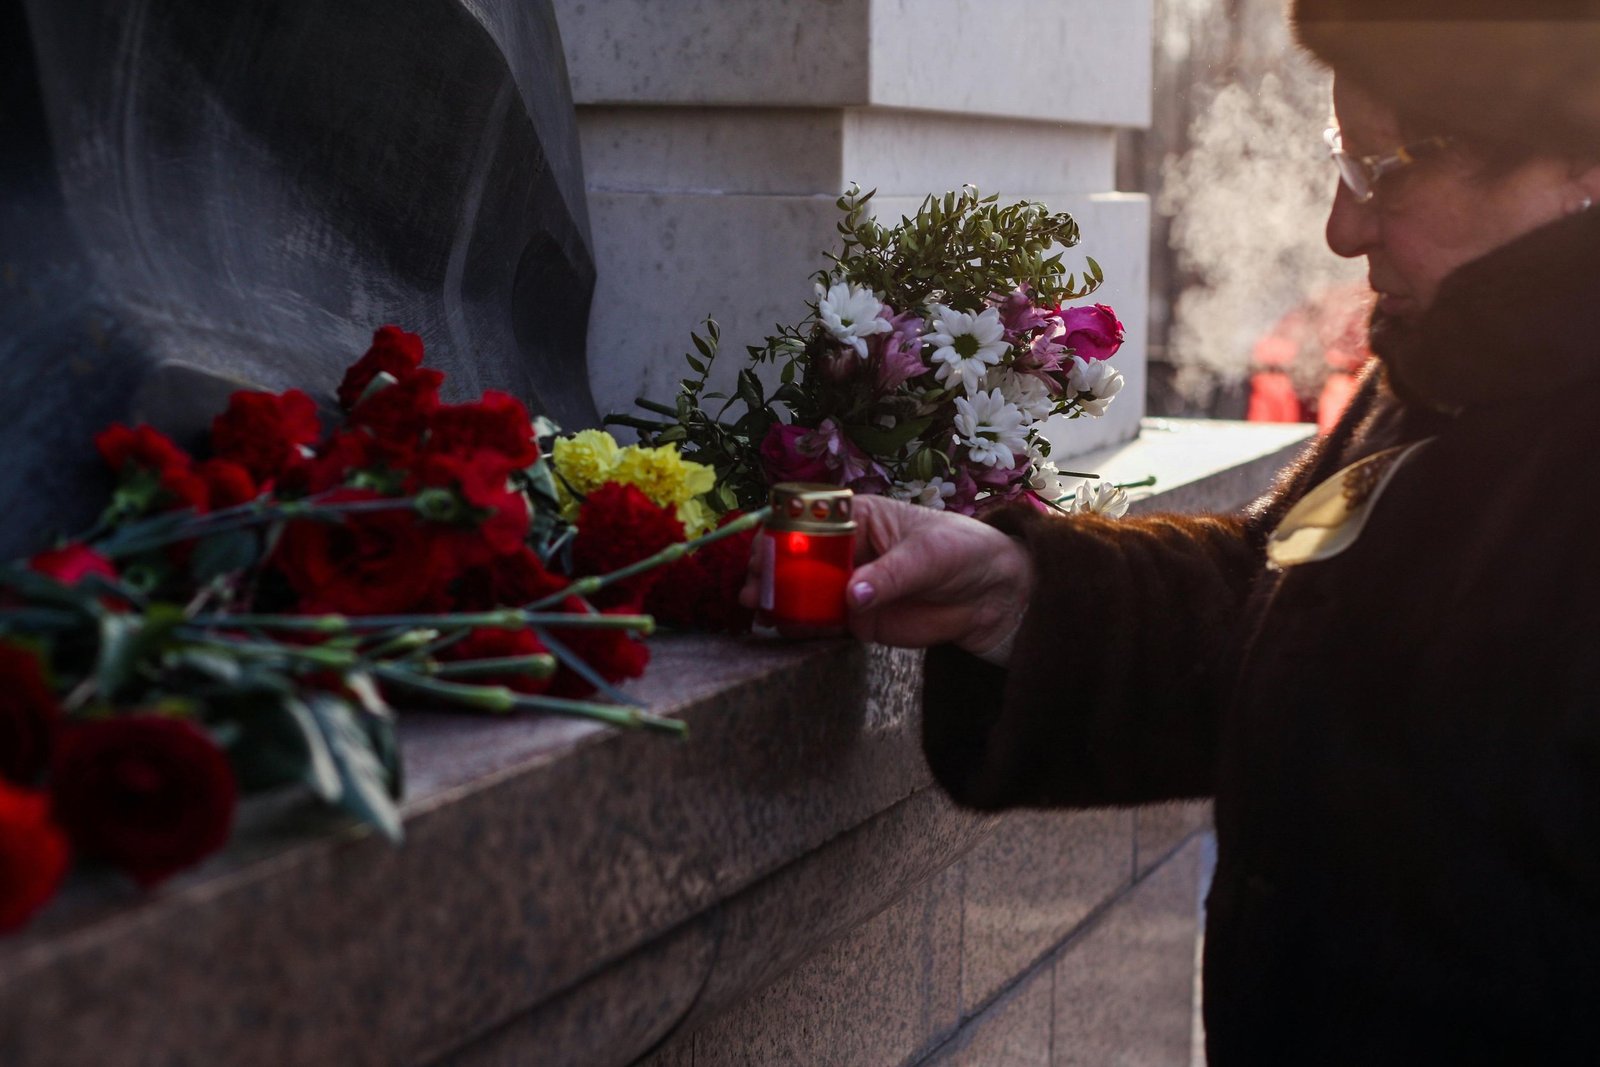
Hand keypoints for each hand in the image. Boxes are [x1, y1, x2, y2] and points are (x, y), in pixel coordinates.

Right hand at [740, 495, 1032, 651]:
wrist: (993, 595)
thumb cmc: (963, 552)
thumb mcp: (927, 556)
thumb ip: (888, 576)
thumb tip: (851, 596)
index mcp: (857, 518)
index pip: (808, 520)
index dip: (779, 535)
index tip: (759, 553)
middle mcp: (846, 550)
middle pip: (795, 559)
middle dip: (769, 573)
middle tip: (751, 590)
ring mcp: (849, 586)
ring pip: (802, 593)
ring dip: (779, 602)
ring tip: (760, 613)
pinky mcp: (858, 620)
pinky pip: (822, 623)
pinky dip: (801, 627)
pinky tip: (784, 630)